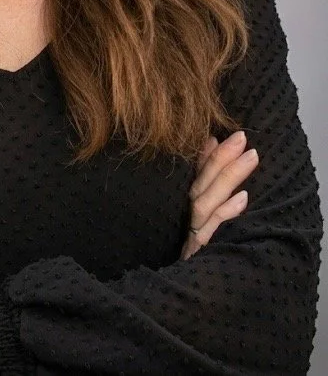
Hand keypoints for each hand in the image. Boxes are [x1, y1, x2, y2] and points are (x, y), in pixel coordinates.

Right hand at [180, 131, 258, 260]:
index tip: (225, 135)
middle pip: (201, 185)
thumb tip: (210, 143)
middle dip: (222, 160)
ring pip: (206, 202)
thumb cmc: (196, 255)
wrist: (184, 300)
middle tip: (242, 138)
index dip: (208, 156)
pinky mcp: (200, 252)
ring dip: (228, 178)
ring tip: (250, 156)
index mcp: (183, 209)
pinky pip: (213, 230)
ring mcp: (192, 236)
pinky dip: (226, 212)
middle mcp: (185, 220)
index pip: (194, 177)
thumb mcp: (196, 218)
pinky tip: (243, 198)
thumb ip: (200, 180)